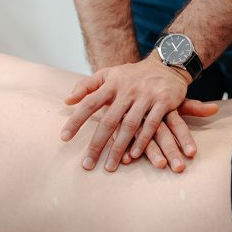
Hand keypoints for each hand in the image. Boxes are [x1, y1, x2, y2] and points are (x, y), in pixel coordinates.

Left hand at [60, 54, 208, 170]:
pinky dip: (142, 141)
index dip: (76, 120)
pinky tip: (134, 156)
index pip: (90, 103)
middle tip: (87, 164)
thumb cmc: (132, 75)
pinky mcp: (163, 102)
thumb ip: (86, 86)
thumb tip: (67, 101)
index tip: (64, 137)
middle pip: (109, 120)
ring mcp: (146, 96)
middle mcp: (127, 90)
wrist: (166, 65)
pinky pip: (151, 125)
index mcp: (111, 84)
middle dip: (97, 144)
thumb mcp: (108, 74)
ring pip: (129, 125)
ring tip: (109, 166)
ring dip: (119, 148)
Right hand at [118, 101, 218, 171]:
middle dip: (171, 150)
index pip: (177, 124)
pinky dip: (124, 147)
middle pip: (162, 133)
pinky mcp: (117, 119)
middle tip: (180, 167)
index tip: (192, 153)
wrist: (127, 75)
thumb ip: (193, 107)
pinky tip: (128, 160)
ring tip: (159, 165)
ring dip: (150, 152)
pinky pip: (120, 134)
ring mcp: (133, 116)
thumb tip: (215, 109)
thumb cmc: (155, 91)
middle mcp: (150, 112)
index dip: (185, 138)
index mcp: (165, 106)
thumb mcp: (173, 97)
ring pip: (142, 134)